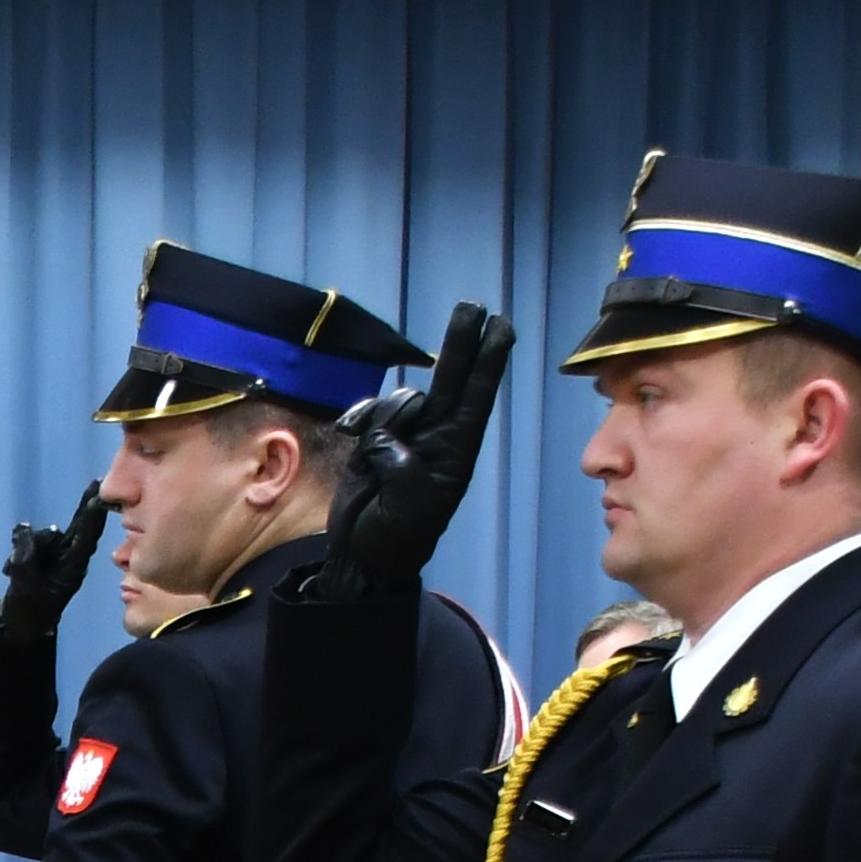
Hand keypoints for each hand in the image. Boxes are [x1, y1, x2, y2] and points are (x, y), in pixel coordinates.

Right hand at [0, 484, 105, 630]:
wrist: (17, 626)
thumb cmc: (28, 611)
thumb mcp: (24, 585)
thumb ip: (24, 555)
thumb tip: (23, 527)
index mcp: (72, 568)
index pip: (86, 538)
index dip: (91, 517)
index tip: (98, 498)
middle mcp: (68, 559)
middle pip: (77, 527)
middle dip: (85, 507)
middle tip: (96, 483)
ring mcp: (54, 557)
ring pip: (43, 536)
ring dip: (26, 548)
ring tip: (12, 571)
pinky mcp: (40, 557)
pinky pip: (29, 543)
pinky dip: (18, 553)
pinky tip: (10, 571)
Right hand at [312, 304, 515, 600]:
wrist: (360, 555)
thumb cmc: (396, 538)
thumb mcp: (410, 506)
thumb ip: (401, 465)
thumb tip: (386, 436)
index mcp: (455, 452)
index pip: (475, 396)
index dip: (488, 360)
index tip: (501, 326)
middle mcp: (435, 436)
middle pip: (449, 379)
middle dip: (461, 342)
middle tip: (473, 306)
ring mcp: (405, 436)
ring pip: (400, 401)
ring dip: (389, 421)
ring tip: (378, 466)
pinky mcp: (375, 440)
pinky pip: (371, 416)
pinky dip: (363, 426)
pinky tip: (359, 451)